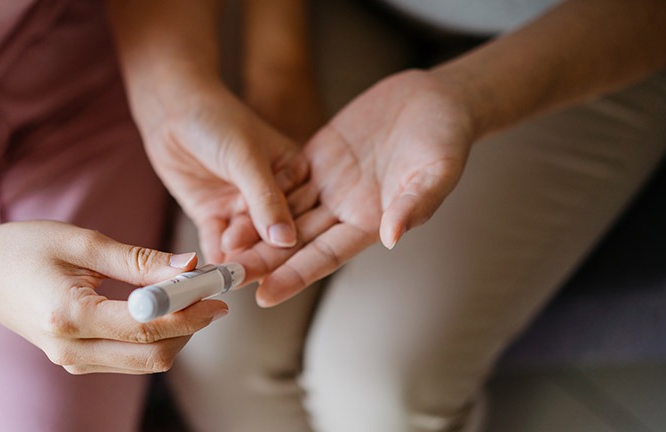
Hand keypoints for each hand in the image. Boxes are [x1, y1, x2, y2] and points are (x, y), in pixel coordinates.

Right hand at [0, 220, 228, 373]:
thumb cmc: (23, 248)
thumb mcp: (82, 243)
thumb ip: (138, 259)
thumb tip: (190, 265)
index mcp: (68, 316)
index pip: (146, 326)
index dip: (189, 310)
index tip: (216, 290)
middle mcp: (71, 350)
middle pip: (153, 356)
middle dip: (191, 327)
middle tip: (212, 295)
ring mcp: (73, 362)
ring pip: (146, 363)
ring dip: (178, 333)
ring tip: (192, 295)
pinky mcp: (78, 362)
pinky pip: (130, 358)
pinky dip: (156, 336)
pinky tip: (166, 307)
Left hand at [133, 77, 308, 262]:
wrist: (171, 110)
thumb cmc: (216, 120)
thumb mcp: (246, 157)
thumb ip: (266, 200)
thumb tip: (286, 239)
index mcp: (295, 175)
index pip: (297, 214)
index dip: (289, 240)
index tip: (282, 261)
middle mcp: (272, 196)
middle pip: (270, 234)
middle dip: (260, 254)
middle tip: (249, 272)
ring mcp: (242, 208)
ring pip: (244, 241)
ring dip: (237, 257)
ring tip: (229, 272)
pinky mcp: (214, 215)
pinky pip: (217, 241)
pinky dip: (214, 254)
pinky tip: (212, 268)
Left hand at [227, 70, 476, 305]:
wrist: (436, 99)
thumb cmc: (446, 137)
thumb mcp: (437, 169)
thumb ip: (416, 203)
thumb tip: (392, 237)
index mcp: (371, 221)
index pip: (325, 256)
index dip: (294, 276)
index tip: (263, 296)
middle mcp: (345, 209)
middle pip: (295, 241)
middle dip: (262, 260)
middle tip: (226, 276)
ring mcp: (330, 184)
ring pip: (283, 213)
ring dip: (253, 230)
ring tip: (219, 247)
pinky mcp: (319, 157)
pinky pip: (284, 179)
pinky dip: (258, 192)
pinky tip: (228, 202)